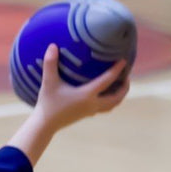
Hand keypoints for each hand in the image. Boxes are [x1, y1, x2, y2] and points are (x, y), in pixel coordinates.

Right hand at [8, 44, 129, 165]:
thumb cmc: (47, 103)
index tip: (124, 60)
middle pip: (116, 97)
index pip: (107, 80)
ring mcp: (90, 111)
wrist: (44, 126)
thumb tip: (52, 46)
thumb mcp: (48, 83)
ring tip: (120, 85)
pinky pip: (104, 108)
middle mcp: (92, 104)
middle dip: (124, 86)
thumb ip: (50, 64)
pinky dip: (110, 101)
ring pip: (112, 105)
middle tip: (126, 75)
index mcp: (86, 95)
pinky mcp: (85, 115)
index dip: (117, 70)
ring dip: (119, 96)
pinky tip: (106, 94)